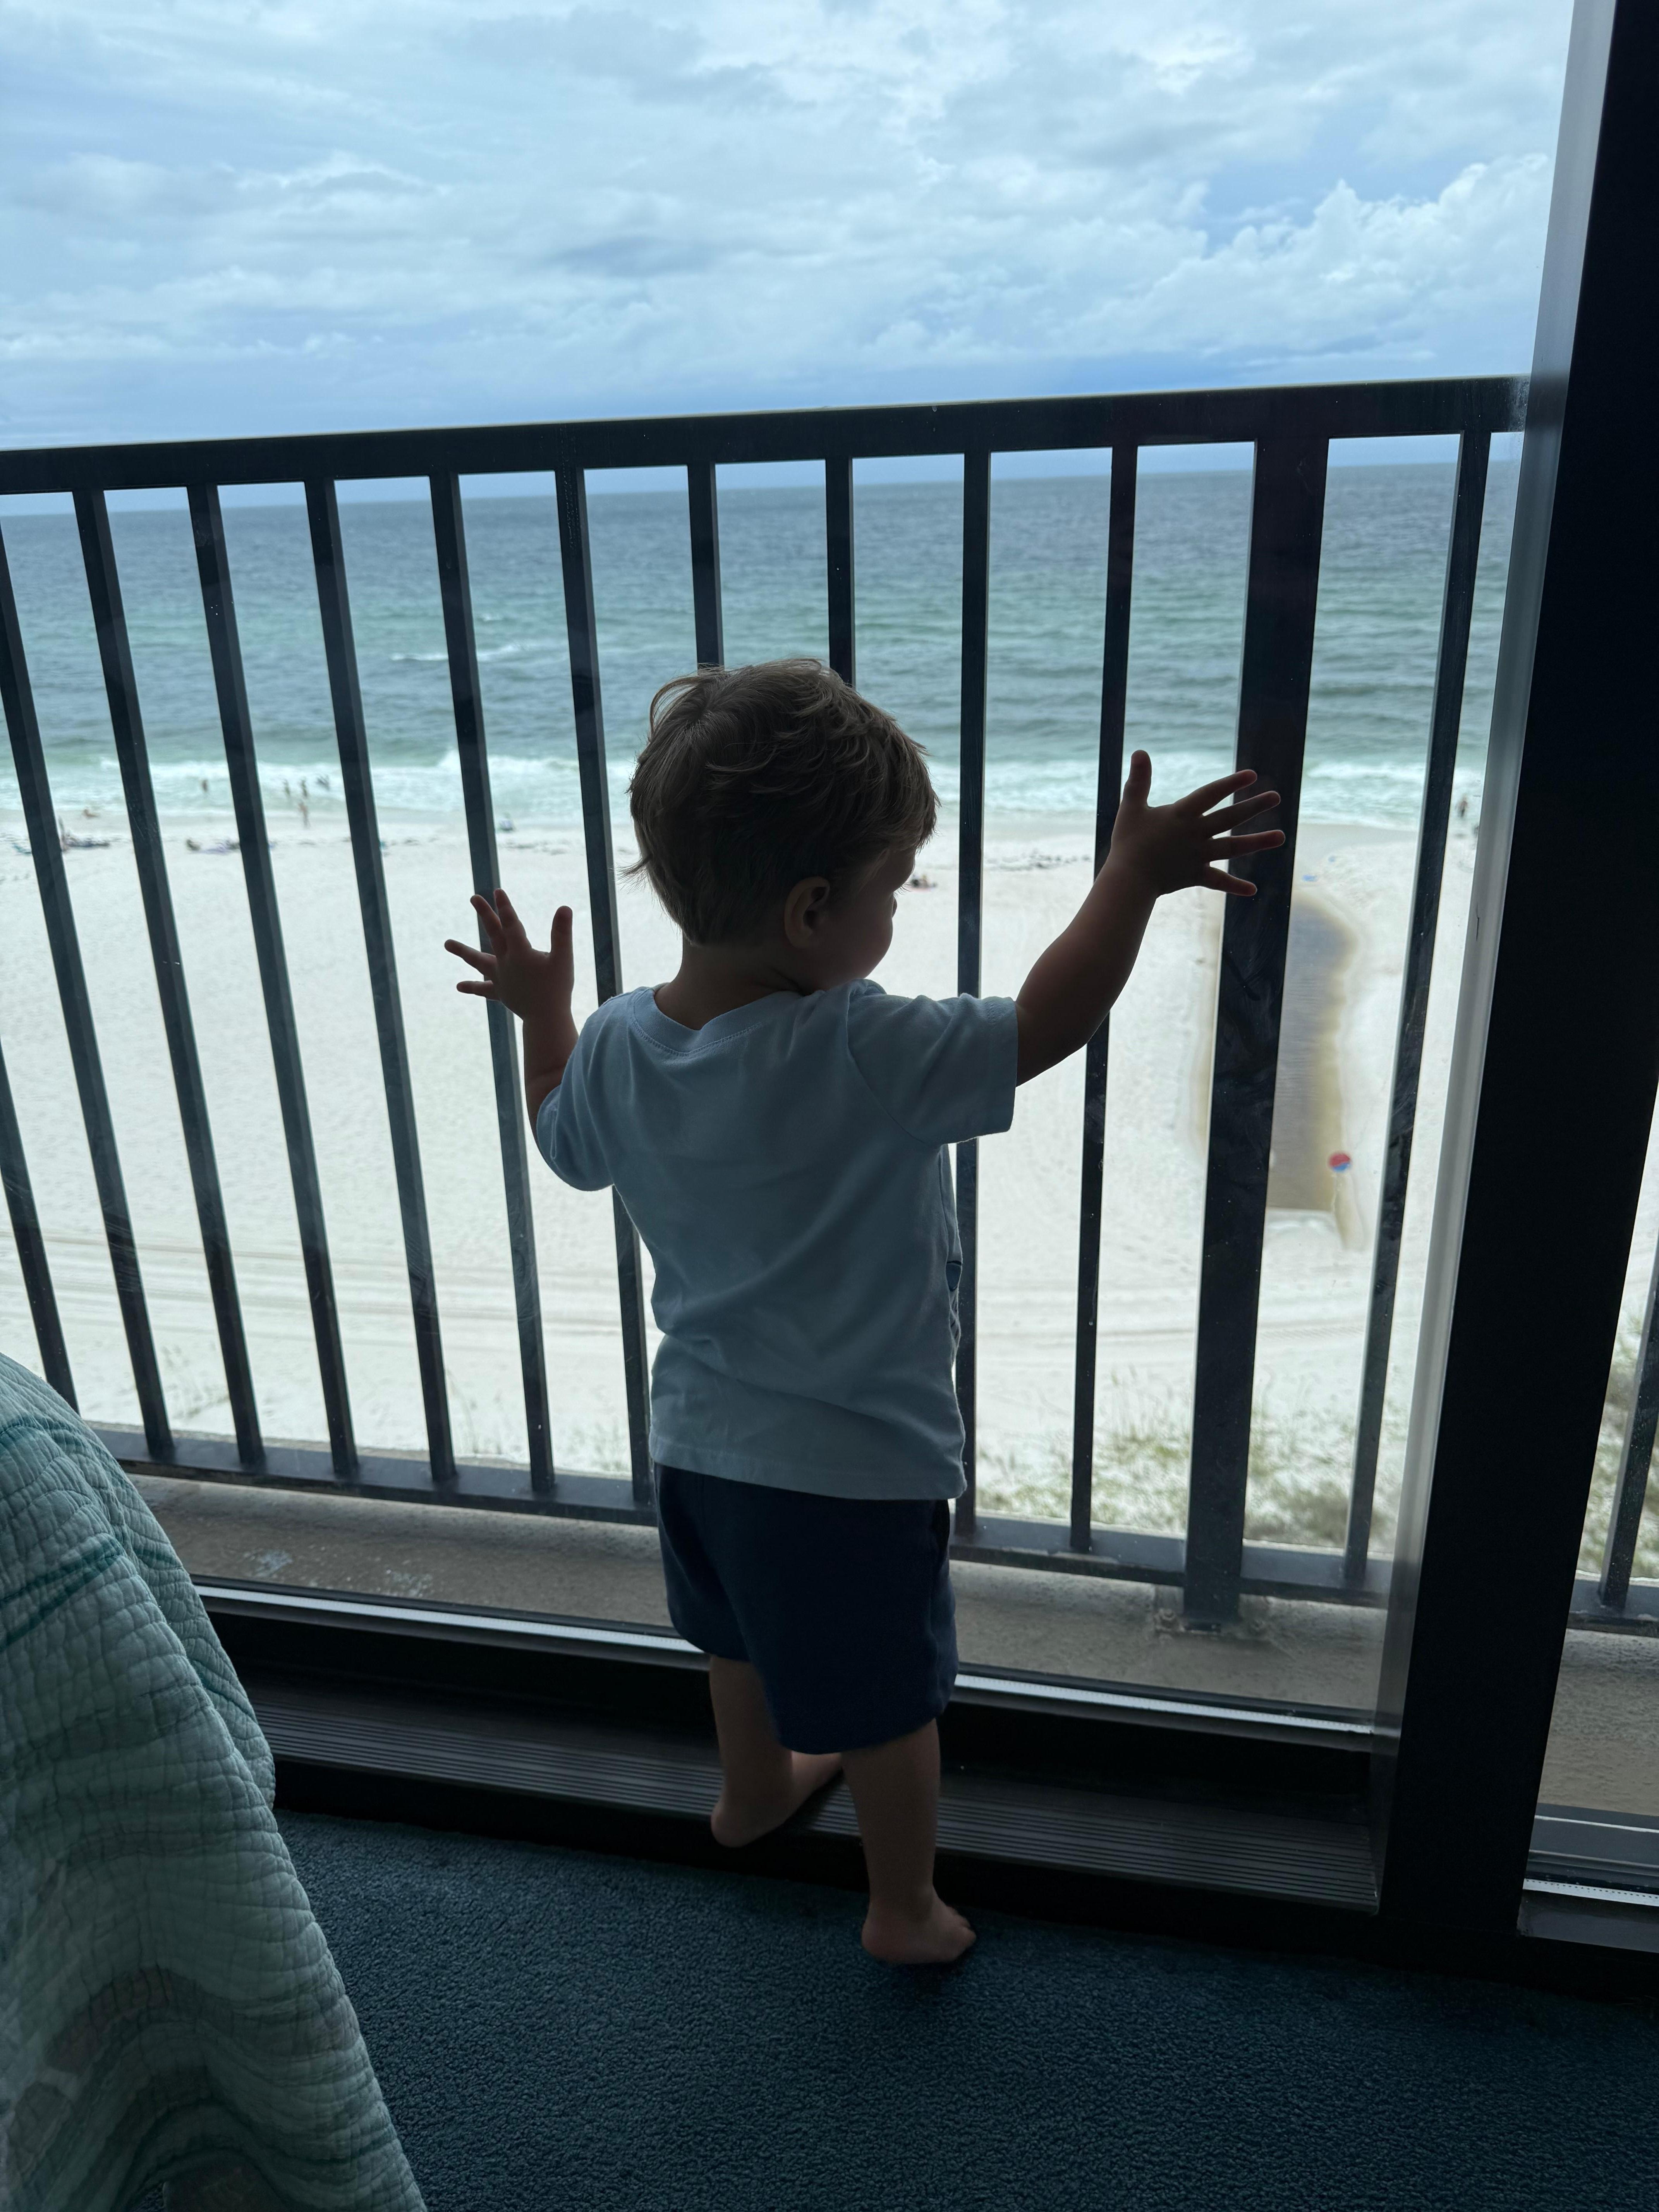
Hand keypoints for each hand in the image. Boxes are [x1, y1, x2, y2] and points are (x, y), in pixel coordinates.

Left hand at [445, 891, 572, 1021]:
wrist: (546, 1020)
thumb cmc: (557, 989)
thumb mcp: (564, 959)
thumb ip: (562, 933)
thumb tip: (564, 907)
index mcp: (521, 953)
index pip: (512, 925)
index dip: (505, 907)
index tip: (497, 891)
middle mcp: (506, 963)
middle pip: (494, 934)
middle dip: (485, 915)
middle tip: (474, 897)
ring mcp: (501, 978)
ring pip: (479, 961)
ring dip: (463, 951)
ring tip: (446, 944)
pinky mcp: (501, 992)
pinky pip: (484, 989)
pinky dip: (473, 987)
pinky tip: (459, 986)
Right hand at [1107, 751, 1284, 897]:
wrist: (1129, 880)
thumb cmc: (1127, 842)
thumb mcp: (1131, 807)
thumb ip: (1138, 780)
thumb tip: (1140, 751)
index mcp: (1181, 815)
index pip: (1210, 794)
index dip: (1231, 784)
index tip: (1252, 775)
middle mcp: (1195, 834)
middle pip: (1230, 818)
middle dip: (1253, 807)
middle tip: (1276, 797)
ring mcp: (1198, 856)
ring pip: (1233, 847)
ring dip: (1258, 842)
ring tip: (1281, 837)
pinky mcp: (1195, 875)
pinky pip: (1218, 881)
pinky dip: (1235, 886)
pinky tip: (1253, 889)